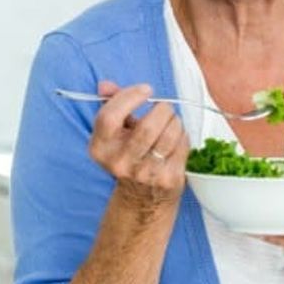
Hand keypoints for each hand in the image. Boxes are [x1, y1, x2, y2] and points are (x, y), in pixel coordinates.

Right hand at [89, 80, 189, 205]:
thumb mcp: (115, 132)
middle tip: (164, 107)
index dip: (129, 97)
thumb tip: (105, 85)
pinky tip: (176, 138)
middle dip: (162, 109)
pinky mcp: (167, 179)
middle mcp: (119, 163)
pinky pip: (182, 145)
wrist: (141, 198)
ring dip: (175, 121)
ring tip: (172, 121)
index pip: (109, 117)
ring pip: (169, 135)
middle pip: (147, 126)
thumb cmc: (129, 155)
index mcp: (100, 148)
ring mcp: (145, 173)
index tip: (146, 90)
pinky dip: (182, 136)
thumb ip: (111, 105)